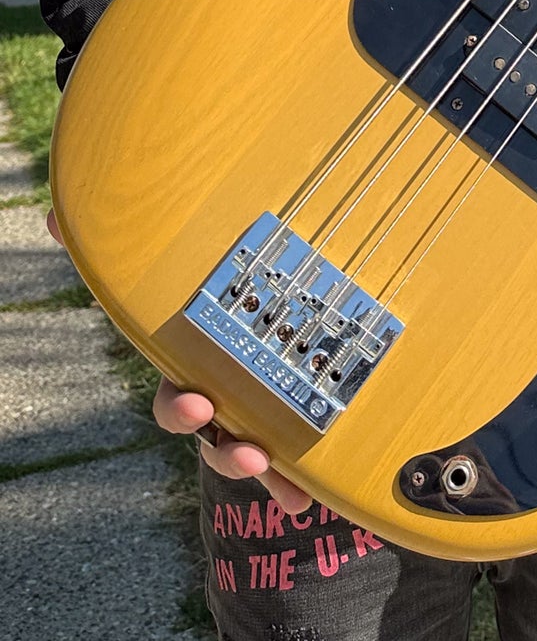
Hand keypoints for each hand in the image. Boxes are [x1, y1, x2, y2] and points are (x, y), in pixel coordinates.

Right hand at [45, 208, 310, 514]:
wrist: (259, 305)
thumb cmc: (211, 285)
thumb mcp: (176, 265)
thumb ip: (125, 246)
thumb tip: (56, 215)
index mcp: (197, 367)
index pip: (179, 400)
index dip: (184, 410)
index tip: (200, 405)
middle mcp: (222, 398)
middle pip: (220, 441)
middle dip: (225, 449)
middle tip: (249, 448)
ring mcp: (254, 412)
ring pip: (251, 451)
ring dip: (258, 466)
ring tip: (276, 465)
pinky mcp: (293, 418)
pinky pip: (293, 454)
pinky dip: (297, 477)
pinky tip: (309, 491)